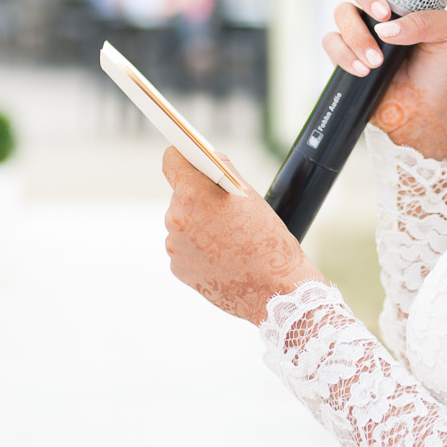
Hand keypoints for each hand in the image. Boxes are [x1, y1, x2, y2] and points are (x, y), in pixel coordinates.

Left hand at [161, 147, 323, 324]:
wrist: (274, 290)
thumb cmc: (268, 240)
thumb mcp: (250, 195)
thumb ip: (222, 169)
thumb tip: (206, 156)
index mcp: (194, 195)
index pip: (172, 159)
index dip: (182, 155)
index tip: (188, 155)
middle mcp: (176, 218)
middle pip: (180, 193)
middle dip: (199, 197)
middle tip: (227, 209)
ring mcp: (174, 246)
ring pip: (183, 221)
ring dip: (199, 224)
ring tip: (229, 237)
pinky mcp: (177, 267)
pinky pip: (184, 246)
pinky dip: (199, 247)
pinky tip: (222, 255)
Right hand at [322, 0, 446, 159]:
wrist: (427, 112)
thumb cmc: (445, 69)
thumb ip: (429, 19)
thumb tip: (387, 27)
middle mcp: (381, 7)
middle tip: (383, 16)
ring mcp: (361, 28)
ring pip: (341, 11)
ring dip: (357, 34)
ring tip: (376, 60)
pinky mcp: (346, 53)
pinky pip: (330, 41)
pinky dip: (344, 54)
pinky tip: (363, 69)